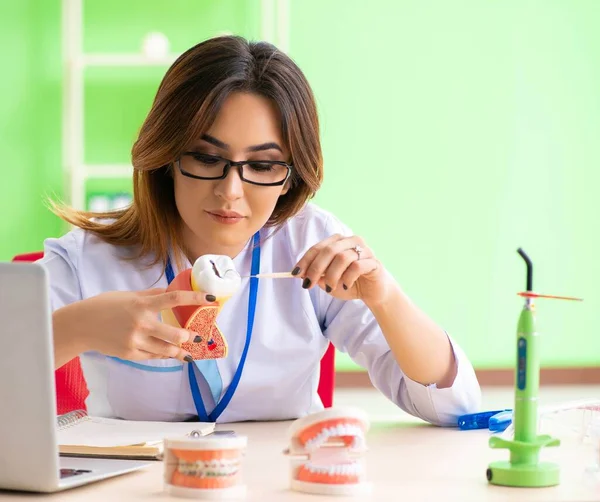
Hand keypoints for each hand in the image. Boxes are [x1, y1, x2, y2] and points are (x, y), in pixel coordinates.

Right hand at [61, 288, 216, 361]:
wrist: (81, 326)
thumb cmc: (105, 306)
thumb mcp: (129, 295)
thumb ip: (151, 295)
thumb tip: (171, 290)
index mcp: (142, 304)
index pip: (174, 298)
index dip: (195, 297)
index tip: (211, 298)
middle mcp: (141, 323)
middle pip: (175, 334)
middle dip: (190, 336)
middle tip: (198, 335)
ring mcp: (136, 341)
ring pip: (167, 350)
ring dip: (180, 351)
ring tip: (188, 351)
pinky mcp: (130, 354)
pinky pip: (153, 356)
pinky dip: (162, 354)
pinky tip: (169, 354)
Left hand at [292, 234, 394, 306]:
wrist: (373, 292)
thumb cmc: (349, 283)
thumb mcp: (328, 281)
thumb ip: (316, 276)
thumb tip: (300, 273)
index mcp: (337, 242)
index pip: (318, 248)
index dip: (305, 260)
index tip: (295, 274)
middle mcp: (350, 241)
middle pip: (329, 250)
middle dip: (315, 268)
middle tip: (308, 284)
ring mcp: (364, 249)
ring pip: (342, 258)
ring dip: (332, 276)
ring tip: (330, 289)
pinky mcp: (373, 261)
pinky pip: (356, 267)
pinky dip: (347, 278)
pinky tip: (346, 286)